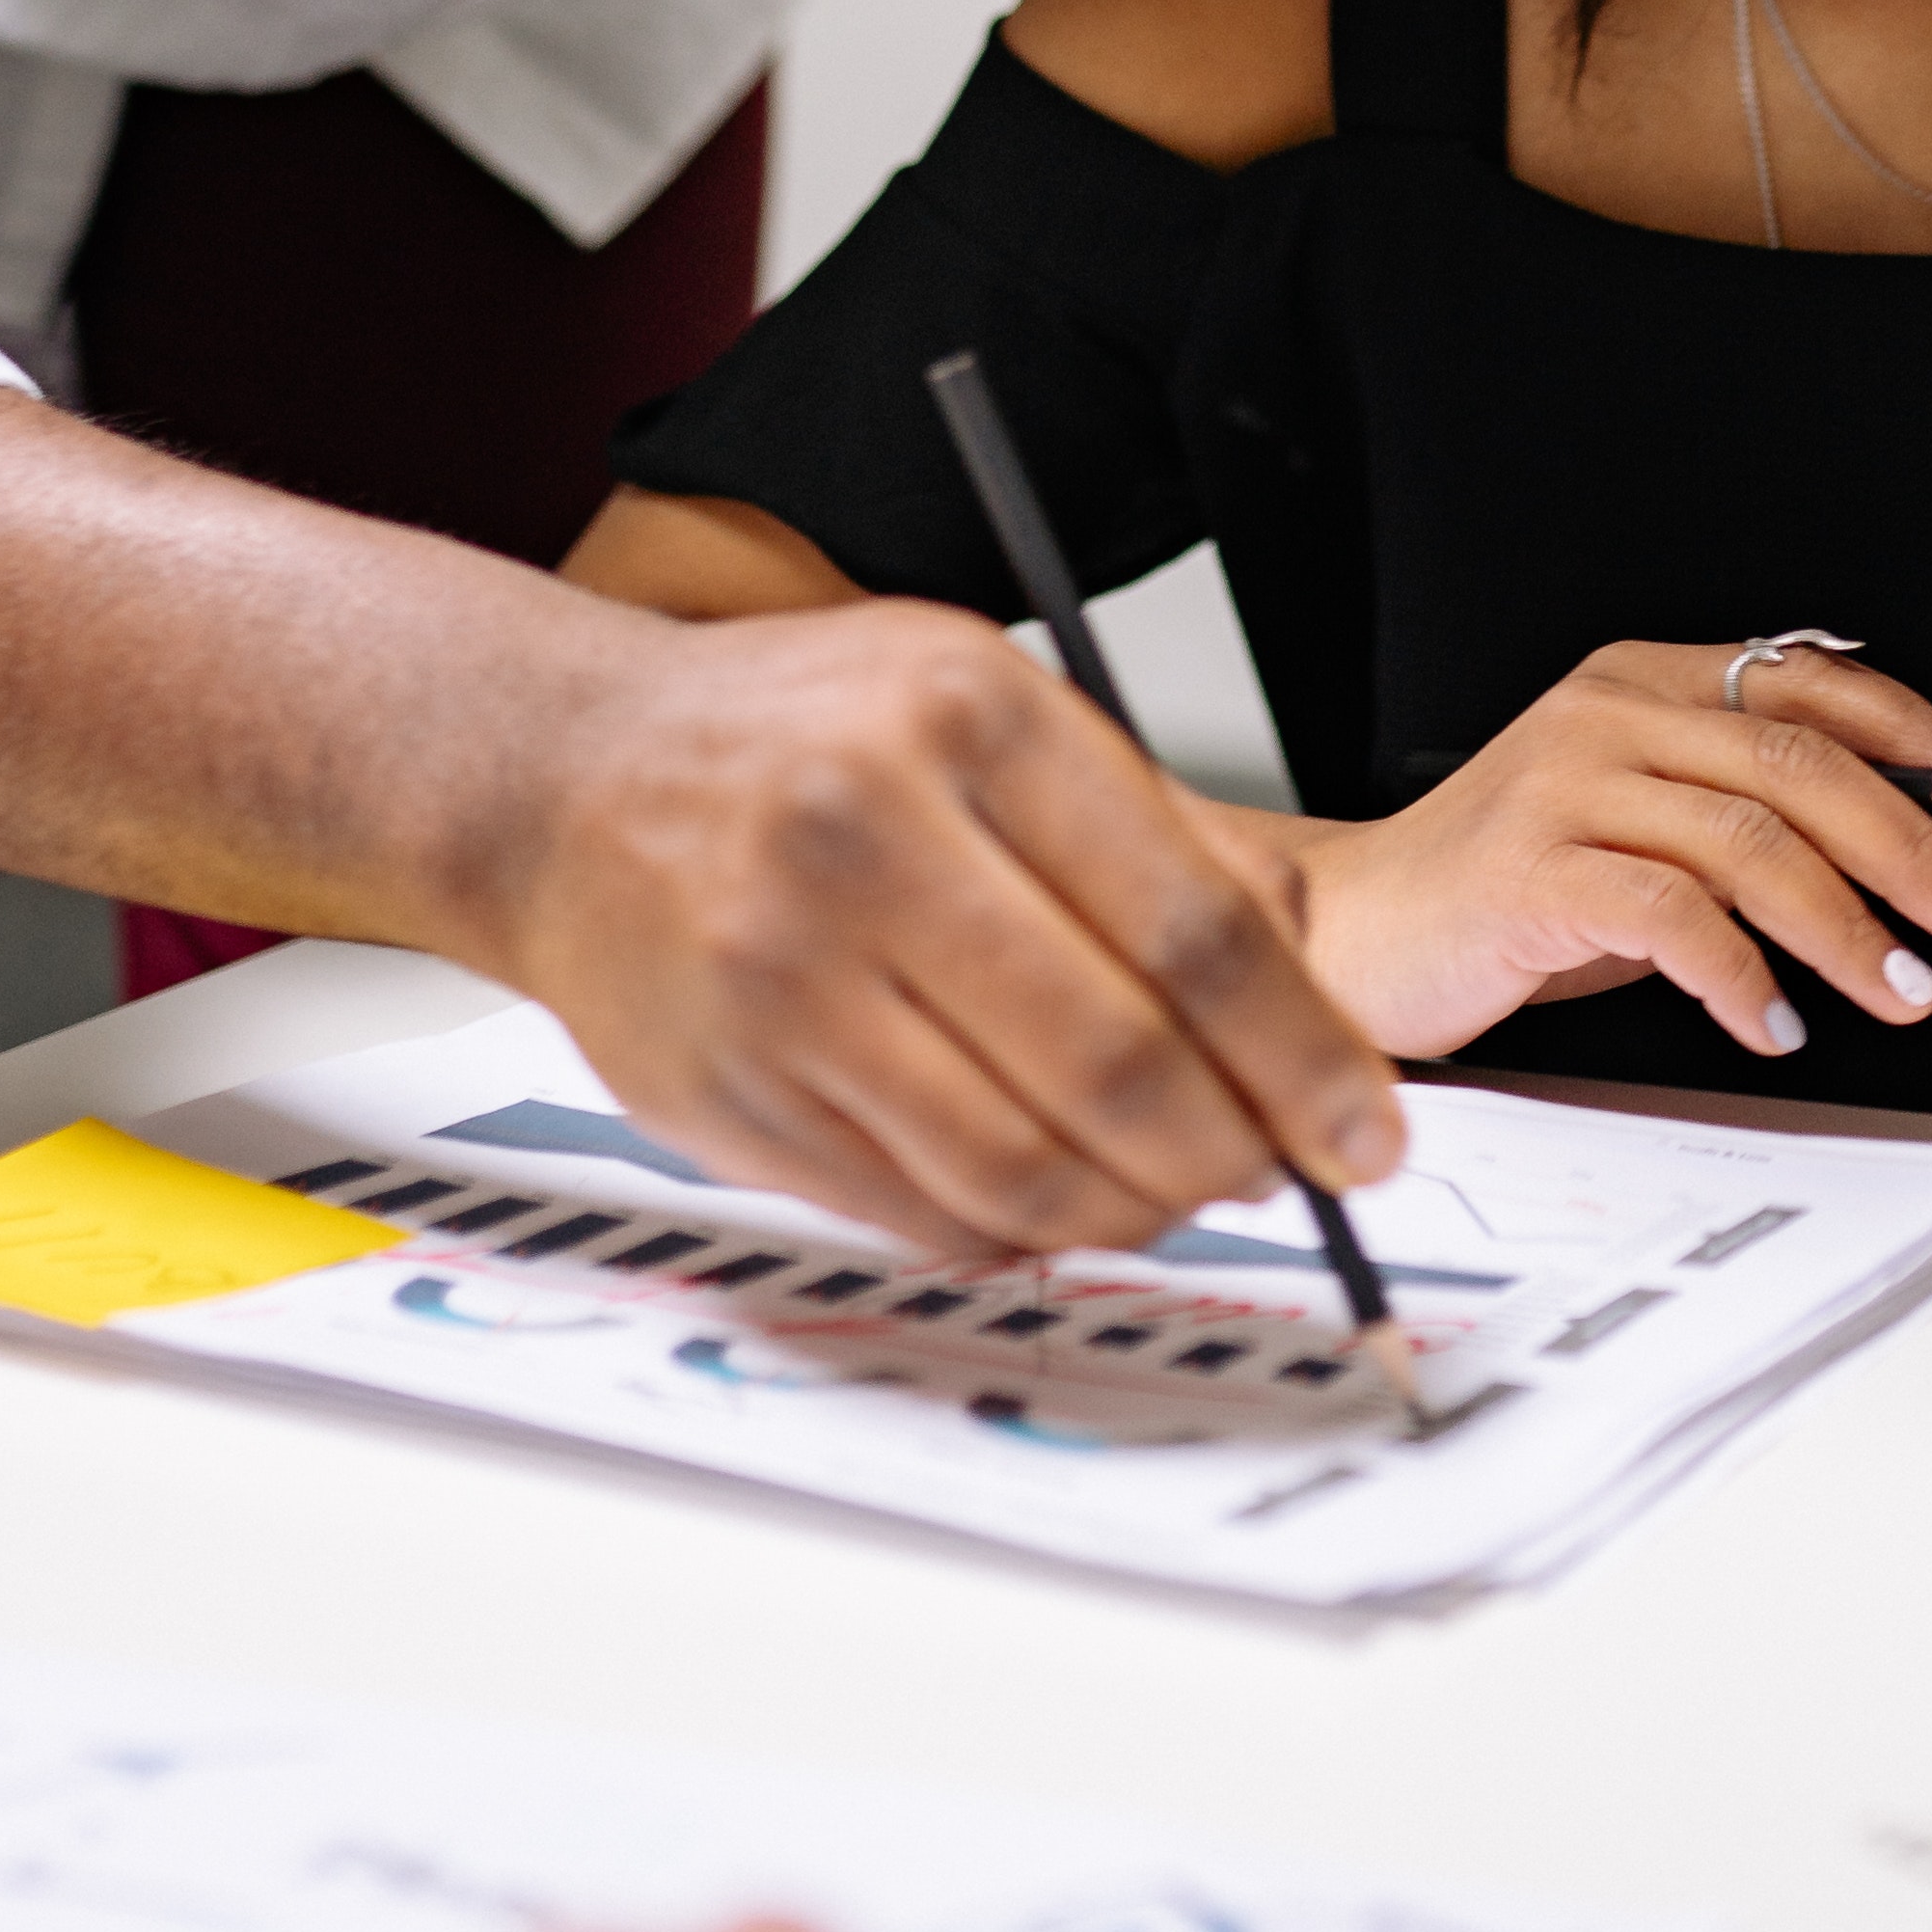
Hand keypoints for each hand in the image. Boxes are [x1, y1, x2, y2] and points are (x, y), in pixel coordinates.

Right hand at [511, 596, 1406, 1260]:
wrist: (564, 778)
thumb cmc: (796, 736)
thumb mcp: (990, 701)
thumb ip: (1151, 828)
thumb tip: (1303, 993)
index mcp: (963, 715)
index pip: (1189, 924)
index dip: (1300, 1053)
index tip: (1367, 1126)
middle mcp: (865, 837)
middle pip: (1116, 1063)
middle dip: (1236, 1153)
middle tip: (1285, 1176)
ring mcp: (782, 976)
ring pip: (1021, 1165)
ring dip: (1135, 1210)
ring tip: (1178, 1191)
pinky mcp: (726, 1094)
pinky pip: (921, 1211)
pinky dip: (1018, 1229)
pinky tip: (1056, 1196)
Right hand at [1275, 643, 1931, 1062]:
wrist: (1359, 934)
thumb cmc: (1507, 891)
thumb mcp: (1635, 823)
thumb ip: (1737, 811)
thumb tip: (1897, 835)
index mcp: (1640, 680)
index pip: (1803, 677)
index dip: (1909, 723)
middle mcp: (1606, 714)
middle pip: (1796, 761)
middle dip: (1909, 844)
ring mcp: (1564, 786)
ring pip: (1749, 838)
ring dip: (1846, 925)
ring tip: (1903, 988)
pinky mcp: (1529, 871)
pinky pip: (1668, 915)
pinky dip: (1740, 973)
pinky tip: (1776, 1021)